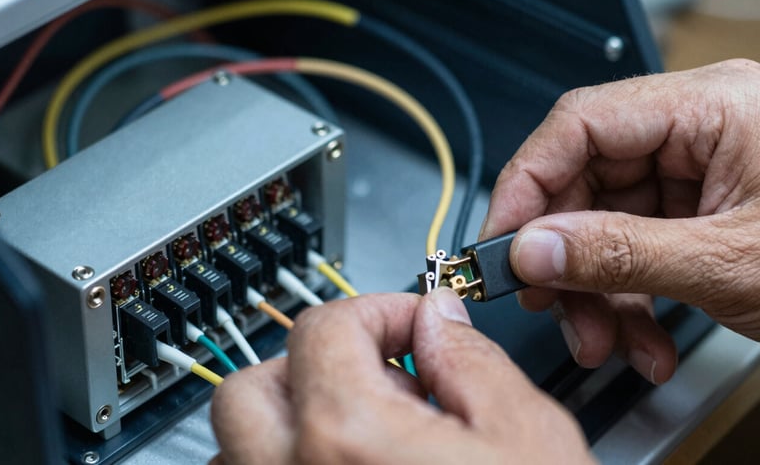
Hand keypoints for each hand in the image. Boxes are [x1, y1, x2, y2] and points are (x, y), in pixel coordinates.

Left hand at [210, 289, 593, 463]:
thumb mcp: (526, 436)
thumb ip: (470, 360)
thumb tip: (437, 321)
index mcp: (349, 437)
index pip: (325, 328)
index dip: (378, 312)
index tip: (409, 328)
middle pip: (253, 387)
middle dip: (312, 365)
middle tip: (374, 377)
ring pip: (236, 451)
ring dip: (288, 424)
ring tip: (358, 434)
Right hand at [479, 59, 759, 383]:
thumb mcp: (729, 263)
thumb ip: (621, 253)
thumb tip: (533, 249)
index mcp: (711, 107)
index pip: (580, 125)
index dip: (528, 184)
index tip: (501, 242)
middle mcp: (699, 130)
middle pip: (588, 182)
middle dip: (568, 258)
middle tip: (550, 306)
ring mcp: (699, 174)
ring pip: (607, 225)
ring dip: (599, 294)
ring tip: (607, 342)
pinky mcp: (701, 212)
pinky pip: (638, 249)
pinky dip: (631, 300)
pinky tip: (645, 338)